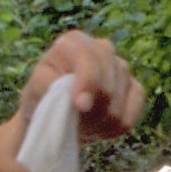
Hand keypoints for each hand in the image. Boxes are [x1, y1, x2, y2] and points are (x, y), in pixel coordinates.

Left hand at [18, 30, 144, 141]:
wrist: (54, 112)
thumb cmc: (41, 96)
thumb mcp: (34, 89)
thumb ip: (49, 87)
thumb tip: (77, 99)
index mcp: (75, 42)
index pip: (89, 58)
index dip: (88, 83)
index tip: (80, 106)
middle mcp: (102, 49)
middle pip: (107, 86)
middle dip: (90, 112)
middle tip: (72, 124)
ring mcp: (121, 68)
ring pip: (118, 105)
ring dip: (98, 123)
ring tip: (80, 126)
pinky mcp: (135, 89)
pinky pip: (132, 114)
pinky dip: (114, 129)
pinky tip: (98, 129)